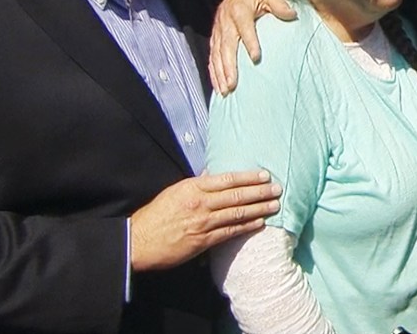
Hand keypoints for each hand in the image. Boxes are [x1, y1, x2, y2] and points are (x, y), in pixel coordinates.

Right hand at [130, 170, 281, 271]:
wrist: (138, 241)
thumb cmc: (155, 215)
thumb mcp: (174, 192)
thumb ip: (195, 184)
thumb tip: (211, 174)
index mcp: (193, 187)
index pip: (227, 179)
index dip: (249, 177)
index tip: (265, 175)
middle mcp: (200, 203)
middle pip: (237, 195)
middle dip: (260, 192)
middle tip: (278, 189)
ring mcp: (203, 222)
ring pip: (237, 213)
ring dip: (259, 209)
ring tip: (275, 205)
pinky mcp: (203, 240)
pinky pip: (230, 232)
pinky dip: (247, 226)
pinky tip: (260, 223)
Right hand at [209, 0, 295, 94]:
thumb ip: (279, 4)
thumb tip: (292, 15)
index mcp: (239, 11)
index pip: (245, 28)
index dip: (250, 42)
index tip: (256, 58)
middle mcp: (225, 22)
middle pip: (227, 46)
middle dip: (229, 66)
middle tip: (233, 84)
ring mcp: (218, 33)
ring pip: (217, 55)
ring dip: (220, 74)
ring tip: (226, 90)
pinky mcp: (214, 41)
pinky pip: (212, 58)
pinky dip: (214, 74)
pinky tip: (218, 87)